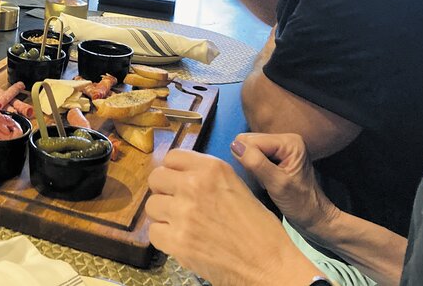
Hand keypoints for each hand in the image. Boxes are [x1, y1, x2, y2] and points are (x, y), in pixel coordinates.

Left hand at [146, 149, 319, 285]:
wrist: (270, 267)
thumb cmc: (261, 231)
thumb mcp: (237, 188)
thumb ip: (208, 178)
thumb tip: (182, 176)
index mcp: (213, 169)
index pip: (172, 156)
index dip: (173, 170)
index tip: (177, 181)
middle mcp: (194, 185)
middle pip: (156, 178)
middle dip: (164, 191)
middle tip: (176, 204)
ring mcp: (184, 213)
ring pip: (152, 206)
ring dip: (163, 216)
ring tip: (181, 225)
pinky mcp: (178, 241)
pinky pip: (154, 233)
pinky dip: (164, 239)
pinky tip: (181, 242)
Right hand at [232, 133, 339, 235]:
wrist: (315, 218)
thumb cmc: (301, 204)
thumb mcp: (278, 184)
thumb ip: (256, 163)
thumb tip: (234, 145)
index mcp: (289, 142)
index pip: (250, 140)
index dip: (248, 159)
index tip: (260, 178)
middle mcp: (284, 139)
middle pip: (248, 141)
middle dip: (248, 161)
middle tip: (263, 180)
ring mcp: (280, 148)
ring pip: (249, 149)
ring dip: (250, 166)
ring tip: (264, 181)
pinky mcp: (276, 156)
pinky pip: (253, 155)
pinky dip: (253, 168)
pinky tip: (264, 180)